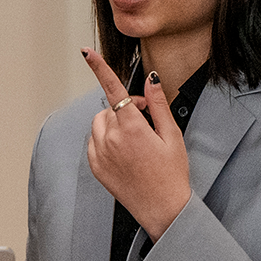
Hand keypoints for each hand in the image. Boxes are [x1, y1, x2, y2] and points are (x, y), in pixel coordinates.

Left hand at [82, 49, 190, 239]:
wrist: (163, 208)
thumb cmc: (172, 173)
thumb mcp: (172, 135)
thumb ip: (158, 104)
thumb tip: (152, 80)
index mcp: (132, 128)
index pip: (113, 90)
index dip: (99, 68)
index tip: (87, 53)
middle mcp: (111, 139)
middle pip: (110, 108)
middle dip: (125, 108)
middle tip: (146, 120)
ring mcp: (100, 154)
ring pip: (99, 124)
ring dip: (113, 123)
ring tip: (136, 138)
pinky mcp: (95, 166)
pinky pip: (94, 142)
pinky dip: (105, 140)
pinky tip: (125, 152)